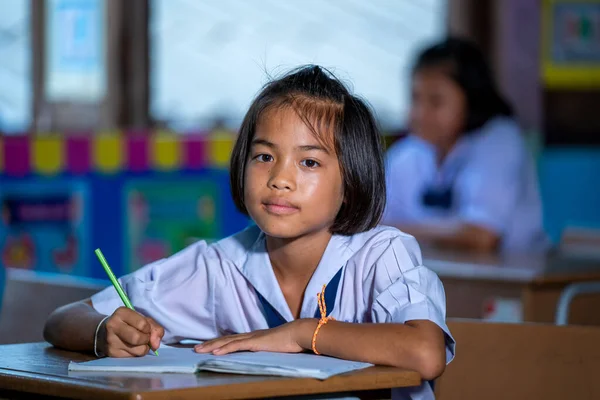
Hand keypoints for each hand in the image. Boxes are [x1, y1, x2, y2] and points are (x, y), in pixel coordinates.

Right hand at [98, 307, 164, 356]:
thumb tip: (156, 345)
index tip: (145, 329)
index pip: (142, 324)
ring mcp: (111, 341)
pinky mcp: (111, 353)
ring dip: (143, 348)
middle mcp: (113, 325)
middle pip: (138, 338)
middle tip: (144, 338)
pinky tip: (131, 349)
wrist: (104, 333)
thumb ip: (155, 328)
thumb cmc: (128, 324)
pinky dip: (136, 354)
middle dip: (146, 340)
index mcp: (122, 313)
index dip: (148, 329)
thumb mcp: (142, 319)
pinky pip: (133, 357)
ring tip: (138, 344)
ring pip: (138, 350)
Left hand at [194, 319, 317, 354]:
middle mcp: (250, 335)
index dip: (219, 342)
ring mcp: (251, 338)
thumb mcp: (275, 345)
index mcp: (254, 337)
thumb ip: (268, 348)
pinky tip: (215, 351)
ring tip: (198, 349)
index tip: (207, 345)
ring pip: (226, 342)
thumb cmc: (291, 340)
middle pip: (225, 339)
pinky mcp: (254, 343)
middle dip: (209, 343)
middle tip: (195, 347)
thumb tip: (264, 352)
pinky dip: (224, 348)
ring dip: (211, 345)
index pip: (232, 339)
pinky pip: (236, 346)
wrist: (299, 333)